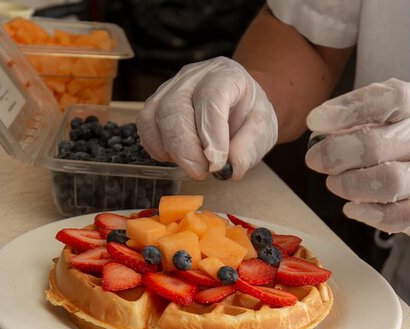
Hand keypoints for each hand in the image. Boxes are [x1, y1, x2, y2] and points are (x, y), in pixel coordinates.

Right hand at [136, 57, 277, 179]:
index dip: (211, 134)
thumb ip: (250, 148)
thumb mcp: (264, 130)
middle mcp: (193, 76)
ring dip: (171, 150)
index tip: (217, 163)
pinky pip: (145, 126)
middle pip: (175, 107)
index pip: (211, 97)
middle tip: (202, 172)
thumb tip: (230, 169)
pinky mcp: (156, 104)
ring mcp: (169, 88)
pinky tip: (177, 158)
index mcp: (226, 74)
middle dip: (185, 148)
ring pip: (154, 116)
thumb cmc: (250, 115)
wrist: (239, 105)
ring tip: (193, 165)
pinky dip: (157, 148)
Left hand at [305, 79, 409, 243]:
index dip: (348, 109)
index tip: (316, 121)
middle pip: (378, 145)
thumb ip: (367, 116)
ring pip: (389, 182)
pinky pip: (402, 215)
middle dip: (336, 153)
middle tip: (316, 159)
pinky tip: (353, 207)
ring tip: (334, 182)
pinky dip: (371, 214)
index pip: (390, 99)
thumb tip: (320, 125)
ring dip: (351, 185)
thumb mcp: (406, 116)